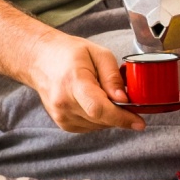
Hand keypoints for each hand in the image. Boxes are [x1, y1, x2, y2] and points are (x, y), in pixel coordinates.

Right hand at [25, 32, 145, 132]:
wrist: (40, 60)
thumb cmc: (68, 53)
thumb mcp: (97, 53)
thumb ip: (112, 77)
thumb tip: (125, 99)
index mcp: (74, 82)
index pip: (99, 108)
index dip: (122, 118)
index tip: (139, 122)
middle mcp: (64, 103)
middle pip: (102, 119)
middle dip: (120, 113)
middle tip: (125, 98)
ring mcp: (61, 116)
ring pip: (99, 125)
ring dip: (109, 115)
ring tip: (101, 93)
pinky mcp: (63, 123)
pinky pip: (91, 126)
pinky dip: (99, 118)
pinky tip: (94, 101)